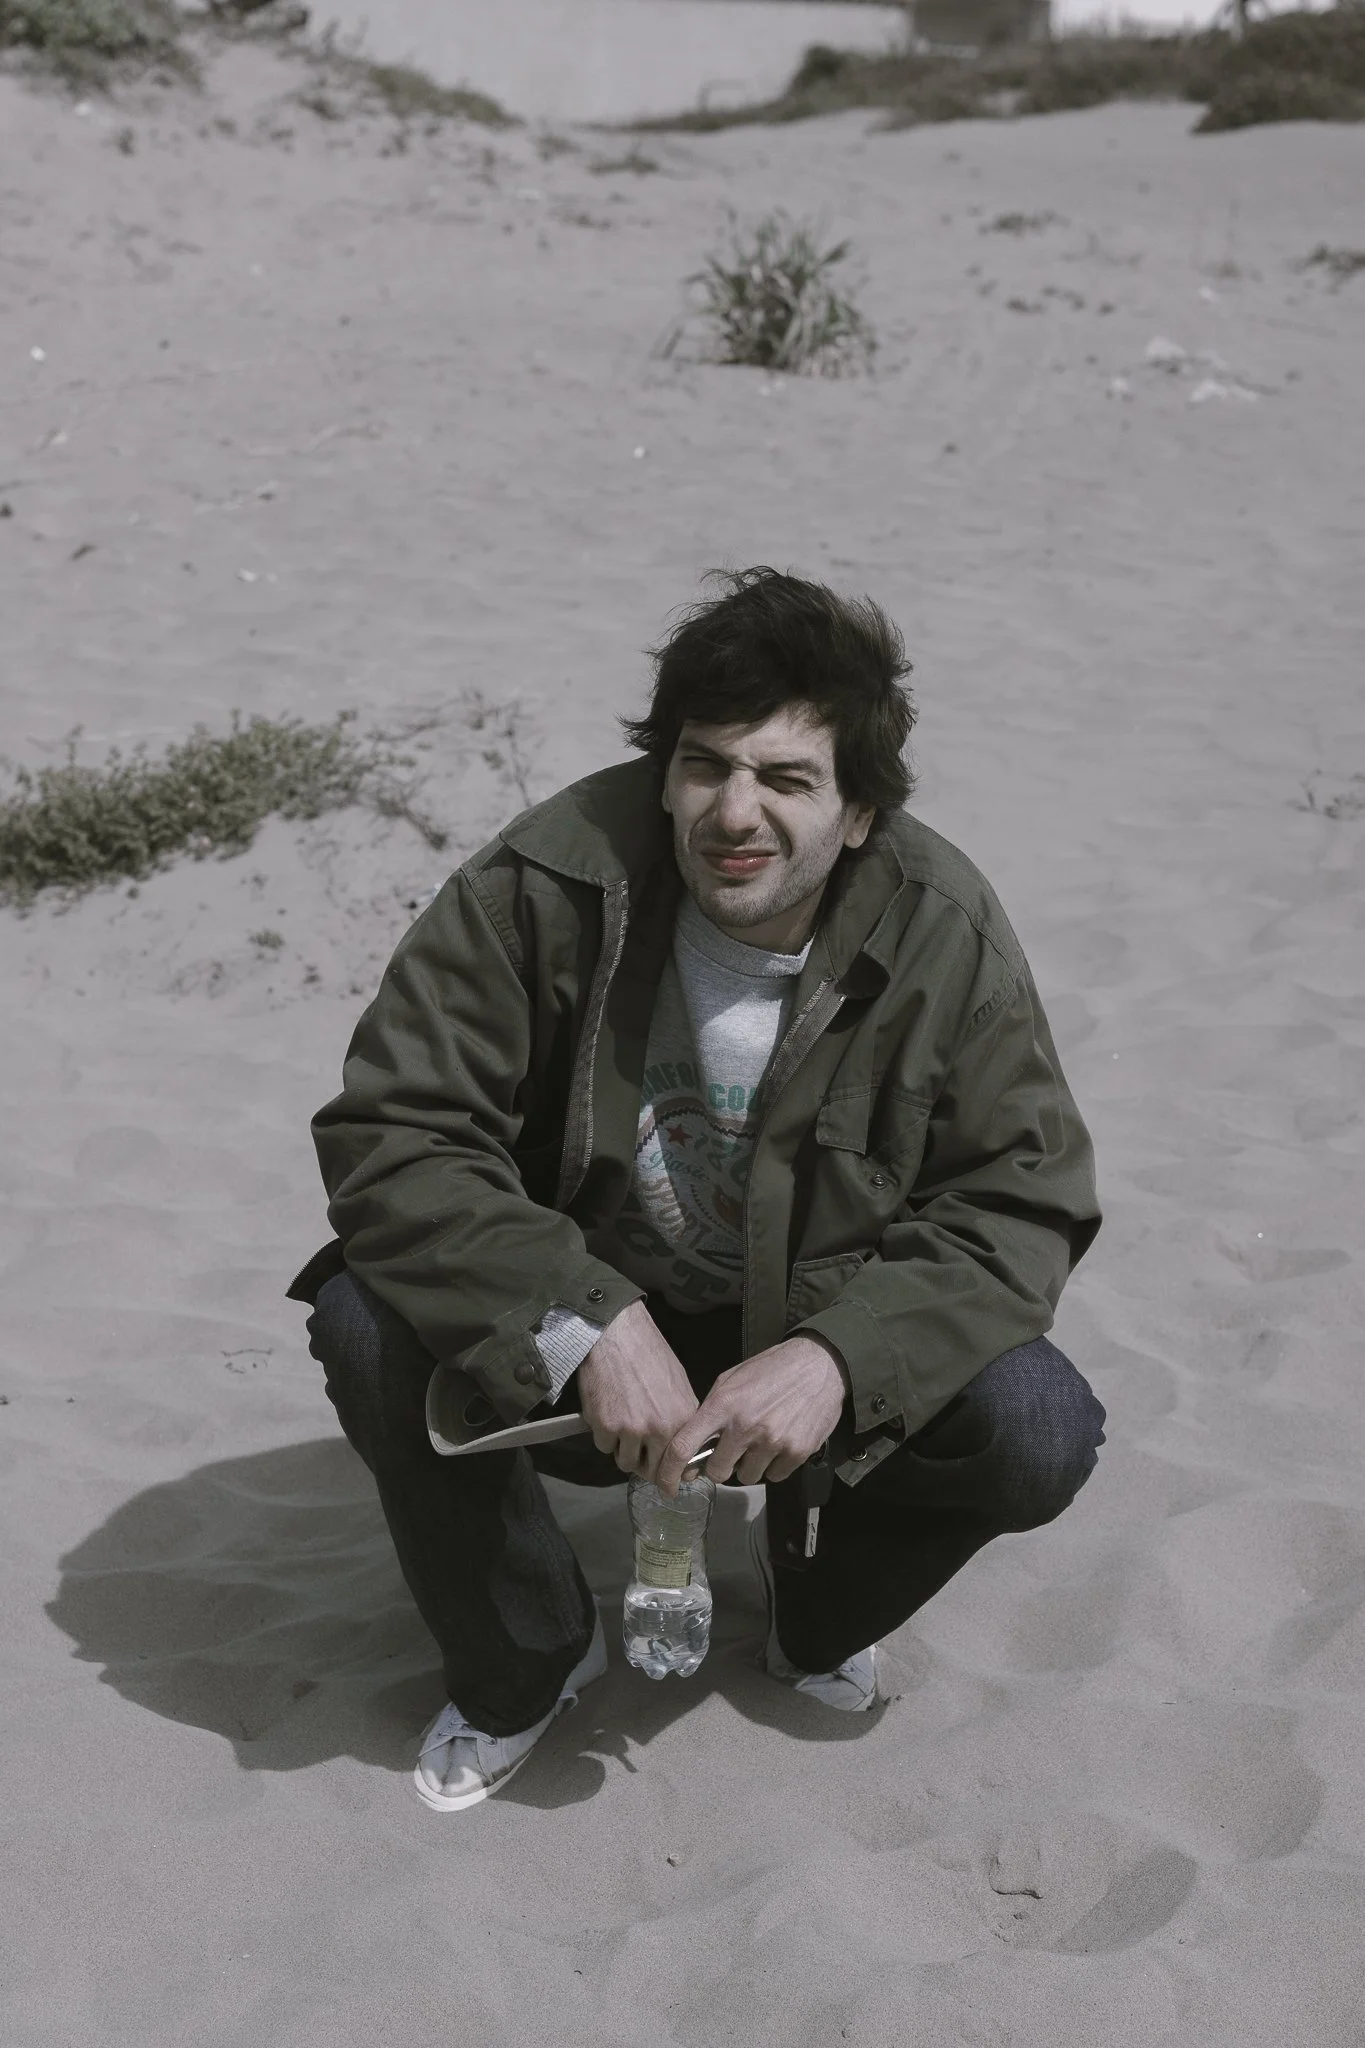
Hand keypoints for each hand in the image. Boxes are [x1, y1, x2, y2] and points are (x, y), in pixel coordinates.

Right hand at [577, 1299, 698, 1480]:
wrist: (617, 1334)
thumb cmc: (649, 1354)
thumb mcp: (679, 1385)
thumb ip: (682, 1419)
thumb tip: (683, 1447)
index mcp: (683, 1420)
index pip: (681, 1467)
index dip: (672, 1476)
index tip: (667, 1481)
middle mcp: (659, 1429)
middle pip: (650, 1471)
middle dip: (644, 1466)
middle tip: (638, 1455)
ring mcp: (631, 1430)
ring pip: (624, 1462)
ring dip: (622, 1450)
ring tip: (622, 1424)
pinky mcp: (605, 1426)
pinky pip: (604, 1446)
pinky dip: (604, 1435)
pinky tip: (607, 1412)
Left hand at [656, 1334, 850, 1495]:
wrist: (819, 1365)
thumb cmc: (771, 1369)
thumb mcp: (731, 1380)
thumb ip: (711, 1411)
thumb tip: (694, 1442)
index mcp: (722, 1405)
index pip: (683, 1446)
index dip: (669, 1471)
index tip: (667, 1484)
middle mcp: (745, 1426)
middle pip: (717, 1472)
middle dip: (721, 1466)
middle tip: (732, 1451)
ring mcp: (772, 1441)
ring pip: (748, 1477)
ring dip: (751, 1465)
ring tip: (762, 1441)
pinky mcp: (797, 1452)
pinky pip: (775, 1476)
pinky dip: (775, 1465)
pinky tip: (780, 1442)